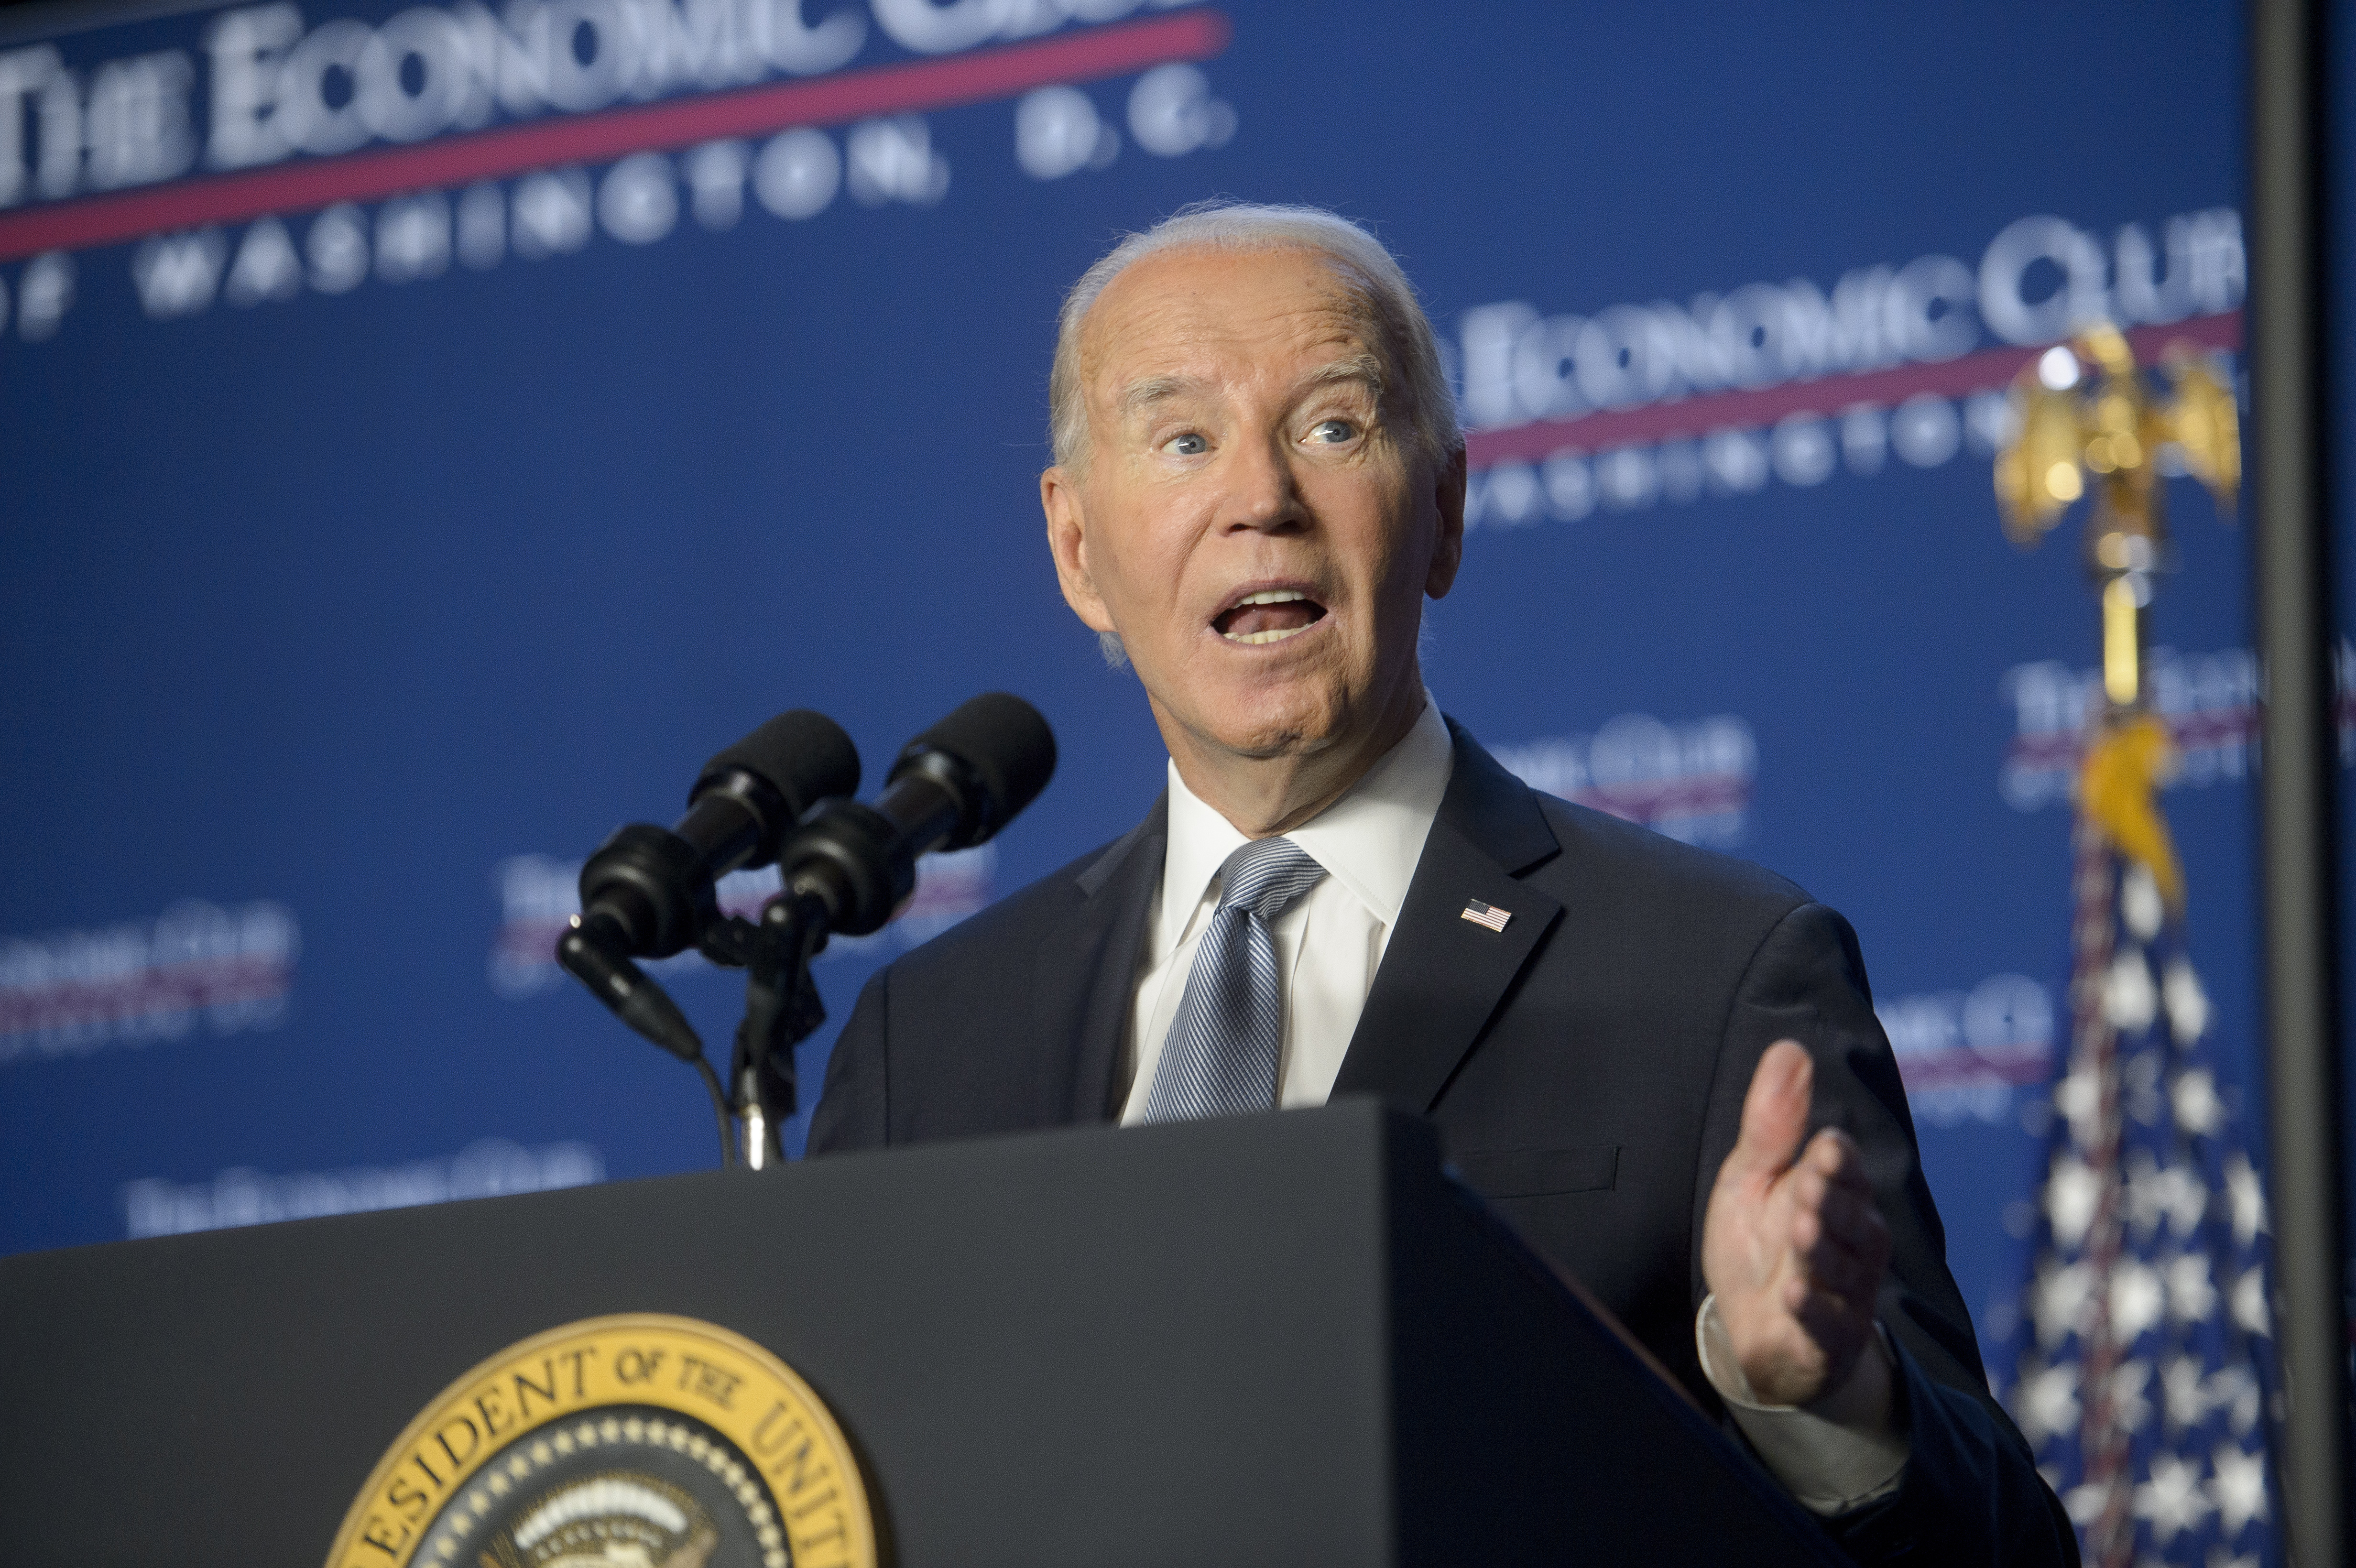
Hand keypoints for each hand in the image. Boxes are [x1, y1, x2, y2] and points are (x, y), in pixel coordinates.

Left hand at [1702, 1040, 1892, 1407]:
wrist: (1756, 1328)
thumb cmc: (1759, 1242)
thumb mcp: (1752, 1176)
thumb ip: (1772, 1121)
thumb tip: (1789, 1048)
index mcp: (1837, 1196)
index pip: (1844, 1172)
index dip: (1835, 1162)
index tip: (1824, 1146)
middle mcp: (1851, 1244)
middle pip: (1850, 1219)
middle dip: (1832, 1201)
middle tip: (1809, 1184)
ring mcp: (1843, 1294)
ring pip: (1841, 1269)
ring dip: (1822, 1250)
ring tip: (1801, 1229)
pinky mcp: (1827, 1340)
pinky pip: (1824, 1325)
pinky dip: (1811, 1310)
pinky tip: (1793, 1293)